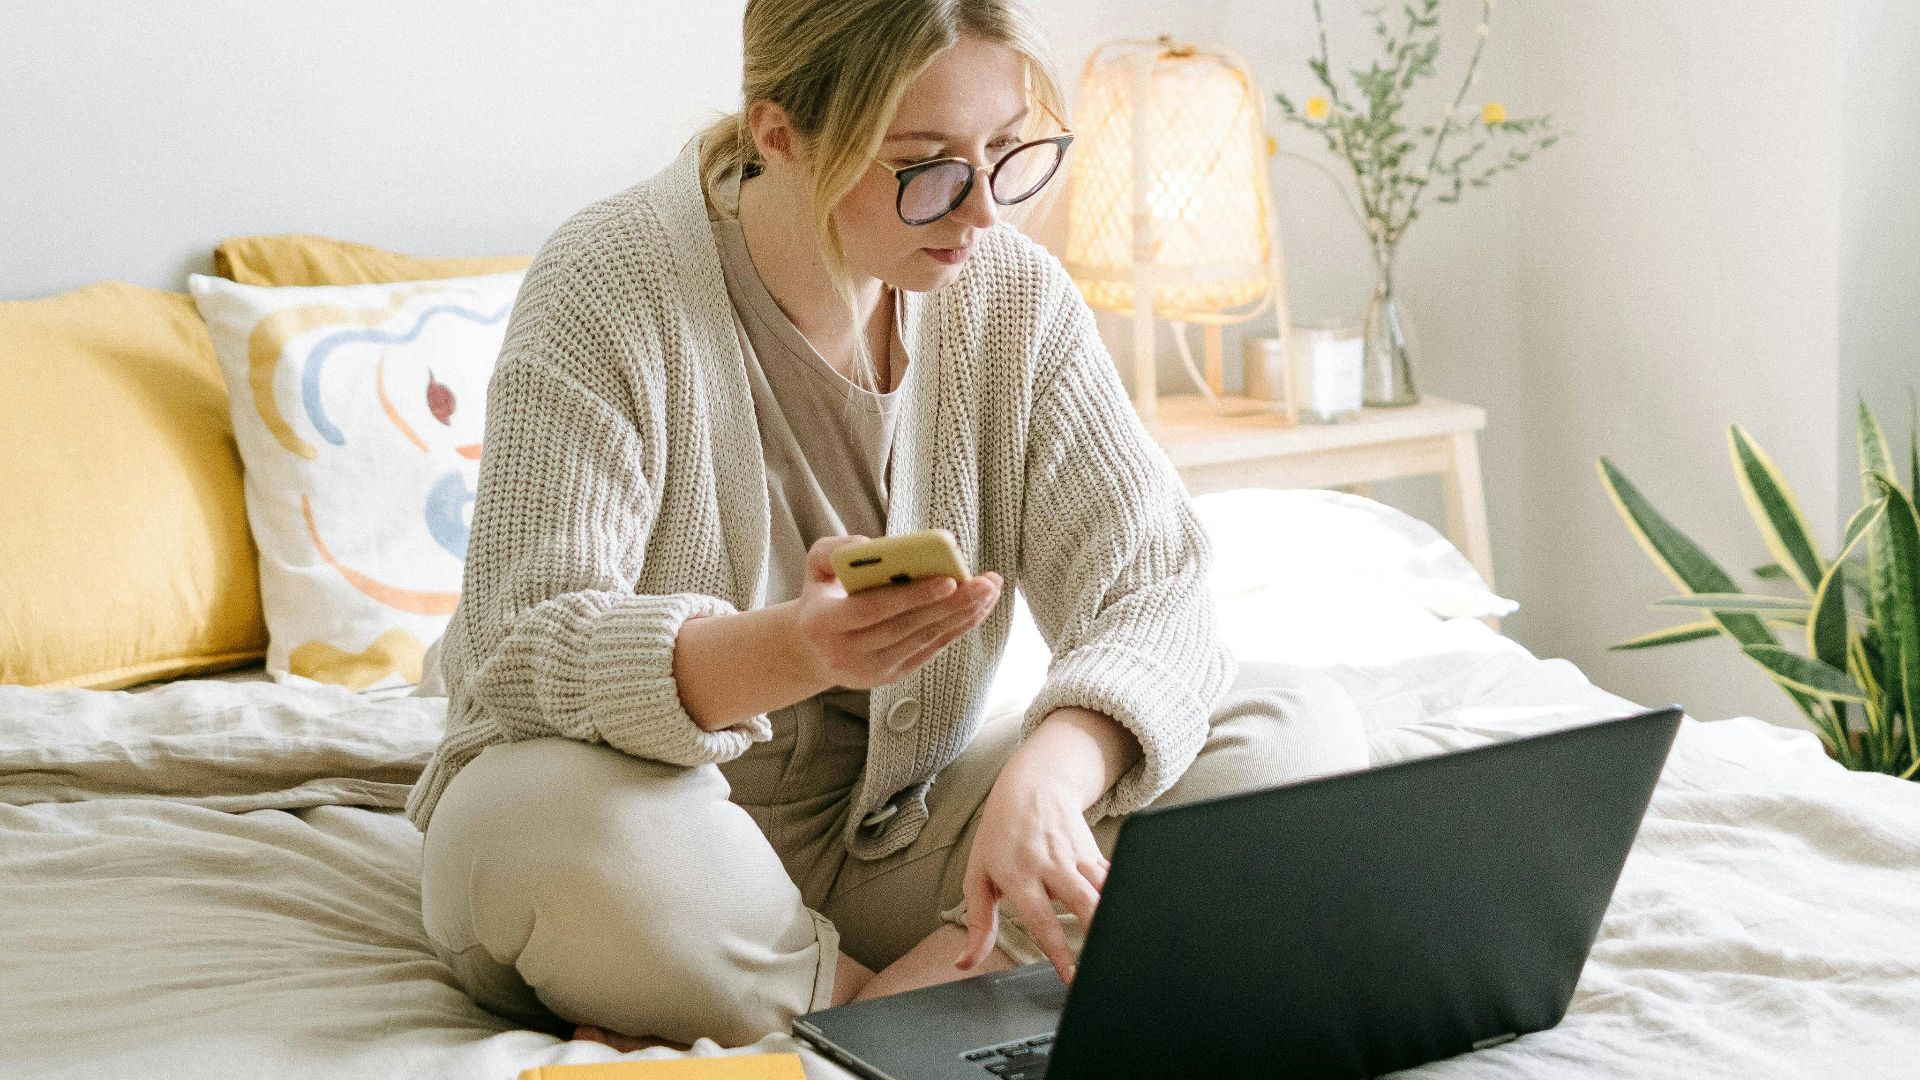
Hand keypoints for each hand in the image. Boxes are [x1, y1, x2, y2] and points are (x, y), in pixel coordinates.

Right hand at [792, 535, 1001, 690]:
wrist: (814, 647)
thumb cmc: (823, 596)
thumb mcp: (815, 568)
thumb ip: (832, 551)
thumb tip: (870, 546)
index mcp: (823, 623)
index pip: (871, 609)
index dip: (910, 596)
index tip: (947, 579)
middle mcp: (845, 652)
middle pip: (905, 627)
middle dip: (950, 604)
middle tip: (984, 583)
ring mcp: (870, 669)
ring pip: (923, 639)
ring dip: (961, 615)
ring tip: (989, 590)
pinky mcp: (891, 676)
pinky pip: (929, 649)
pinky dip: (955, 628)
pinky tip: (977, 608)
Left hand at [954, 751, 1110, 984]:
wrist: (1031, 786)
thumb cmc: (999, 836)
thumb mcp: (978, 875)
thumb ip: (977, 923)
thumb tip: (964, 963)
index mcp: (1019, 874)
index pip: (1041, 918)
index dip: (1058, 950)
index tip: (1071, 977)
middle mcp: (1050, 864)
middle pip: (1081, 900)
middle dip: (1096, 932)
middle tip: (1105, 964)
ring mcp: (1075, 855)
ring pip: (1103, 887)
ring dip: (1114, 915)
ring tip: (1123, 945)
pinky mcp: (1093, 850)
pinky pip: (1112, 875)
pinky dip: (1124, 895)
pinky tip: (1132, 916)